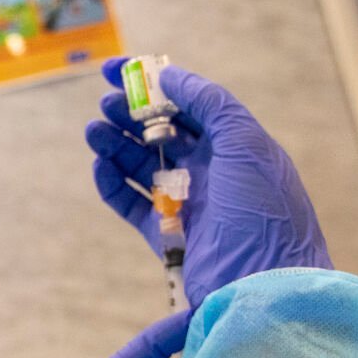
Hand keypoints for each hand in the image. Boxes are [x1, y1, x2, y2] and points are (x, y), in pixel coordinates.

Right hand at [85, 58, 331, 307]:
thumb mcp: (246, 144)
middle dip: (131, 115)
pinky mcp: (167, 235)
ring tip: (93, 132)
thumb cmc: (263, 213)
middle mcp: (213, 171)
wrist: (264, 287)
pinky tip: (100, 166)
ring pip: (143, 165)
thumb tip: (171, 76)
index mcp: (235, 146)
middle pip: (163, 133)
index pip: (190, 104)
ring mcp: (189, 203)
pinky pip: (133, 203)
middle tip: (104, 104)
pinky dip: (113, 183)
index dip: (155, 83)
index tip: (116, 70)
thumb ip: (209, 103)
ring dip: (117, 146)